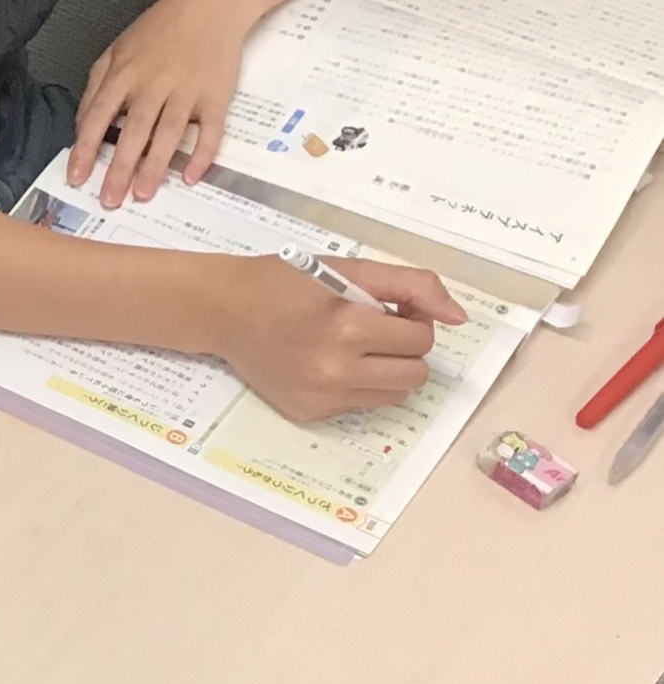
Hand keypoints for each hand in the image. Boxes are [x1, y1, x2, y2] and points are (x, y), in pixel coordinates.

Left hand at [70, 0, 257, 206]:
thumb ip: (97, 86)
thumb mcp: (118, 49)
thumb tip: (82, 125)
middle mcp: (154, 83)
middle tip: (110, 200)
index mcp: (125, 73)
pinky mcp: (217, 94)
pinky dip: (203, 153)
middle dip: (120, 168)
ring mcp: (187, 89)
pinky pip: (211, 129)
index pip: (99, 116)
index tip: (76, 177)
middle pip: (134, 131)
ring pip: (168, 133)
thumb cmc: (162, 27)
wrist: (214, 0)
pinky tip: (191, 176)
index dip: (86, 149)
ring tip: (143, 195)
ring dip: (155, 166)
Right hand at [206, 256, 466, 422]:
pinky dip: (354, 386)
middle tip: (376, 331)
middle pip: (414, 375)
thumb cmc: (288, 282)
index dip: (413, 319)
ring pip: (392, 396)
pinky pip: (358, 406)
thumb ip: (414, 286)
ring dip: (387, 372)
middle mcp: (335, 371)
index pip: (421, 338)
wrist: (224, 311)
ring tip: (356, 349)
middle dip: (405, 350)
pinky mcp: (308, 414)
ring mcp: (320, 398)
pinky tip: (326, 364)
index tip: (389, 308)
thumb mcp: (354, 269)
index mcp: (349, 327)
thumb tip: (458, 318)